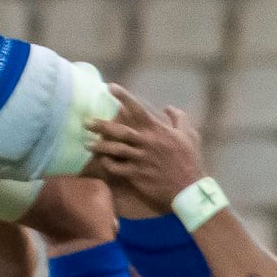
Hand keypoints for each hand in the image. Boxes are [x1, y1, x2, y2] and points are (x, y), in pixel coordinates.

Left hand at [86, 84, 207, 206]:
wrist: (189, 189)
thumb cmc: (190, 160)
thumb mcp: (190, 135)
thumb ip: (179, 119)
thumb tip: (168, 108)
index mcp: (157, 130)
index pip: (137, 109)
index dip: (123, 96)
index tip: (109, 87)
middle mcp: (146, 143)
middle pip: (119, 130)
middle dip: (101, 125)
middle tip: (86, 122)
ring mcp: (140, 159)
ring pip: (115, 149)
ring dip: (100, 146)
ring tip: (87, 143)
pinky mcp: (137, 175)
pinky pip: (117, 168)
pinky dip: (108, 163)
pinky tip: (103, 161)